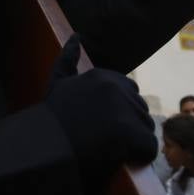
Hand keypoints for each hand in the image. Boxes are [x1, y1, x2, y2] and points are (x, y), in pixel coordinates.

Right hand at [45, 36, 155, 191]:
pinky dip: (139, 156)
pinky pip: (149, 147)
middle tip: (103, 140)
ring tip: (108, 149)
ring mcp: (123, 110)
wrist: (44, 150)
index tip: (101, 124)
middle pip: (139, 110)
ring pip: (145, 128)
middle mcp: (115, 88)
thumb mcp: (58, 83)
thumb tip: (77, 36)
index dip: (119, 112)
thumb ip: (67, 60)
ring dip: (133, 142)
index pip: (130, 91)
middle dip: (128, 126)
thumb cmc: (51, 122)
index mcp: (101, 76)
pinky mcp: (131, 133)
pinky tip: (120, 158)